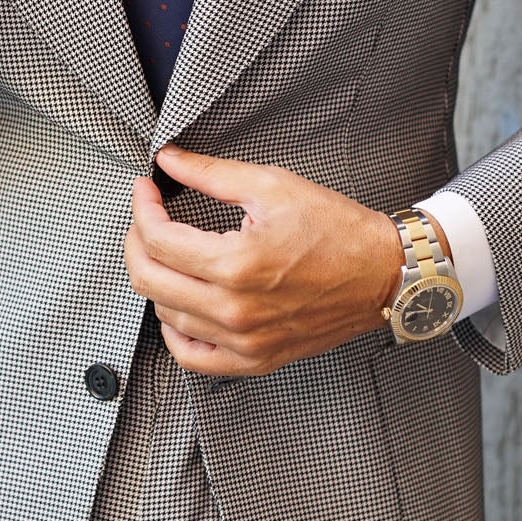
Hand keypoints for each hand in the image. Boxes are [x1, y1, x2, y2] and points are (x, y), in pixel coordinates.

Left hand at [123, 146, 424, 375]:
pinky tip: (179, 306)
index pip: (158, 239)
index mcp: (237, 264)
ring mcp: (244, 340)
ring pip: (165, 316)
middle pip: (149, 280)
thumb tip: (169, 162)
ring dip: (157, 281)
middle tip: (148, 219)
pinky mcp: (256, 358)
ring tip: (170, 255)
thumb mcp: (273, 186)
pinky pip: (193, 357)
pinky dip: (175, 332)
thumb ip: (211, 174)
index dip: (142, 208)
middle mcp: (235, 309)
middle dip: (138, 242)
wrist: (383, 274)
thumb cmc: (338, 231)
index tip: (146, 190)